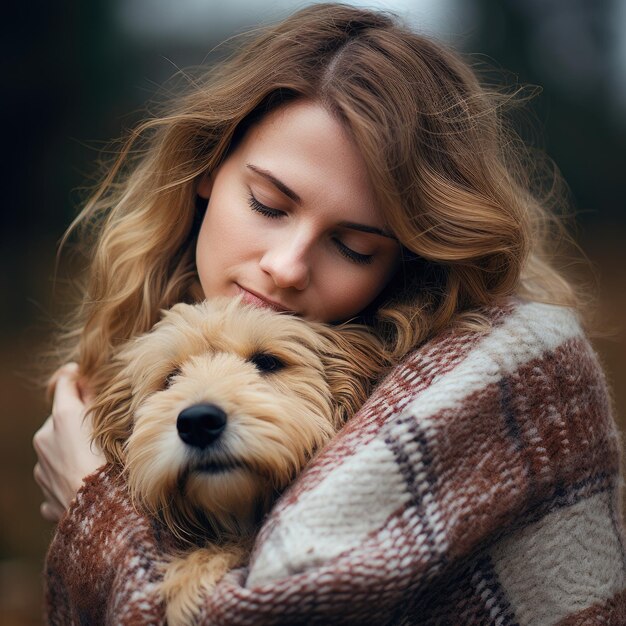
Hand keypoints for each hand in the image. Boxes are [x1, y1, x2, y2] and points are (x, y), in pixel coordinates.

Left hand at [33, 363, 105, 521]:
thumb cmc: (115, 465)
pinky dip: (71, 480)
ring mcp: (41, 470)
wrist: (103, 516)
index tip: (83, 375)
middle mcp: (45, 439)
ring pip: (57, 451)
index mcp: (63, 417)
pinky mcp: (45, 497)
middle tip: (103, 430)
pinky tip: (89, 487)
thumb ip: (99, 401)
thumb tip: (90, 383)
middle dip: (78, 422)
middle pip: (61, 419)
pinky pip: (59, 480)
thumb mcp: (114, 424)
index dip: (74, 376)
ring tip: (100, 464)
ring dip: (73, 452)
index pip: (63, 382)